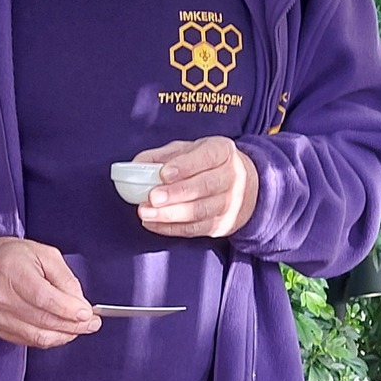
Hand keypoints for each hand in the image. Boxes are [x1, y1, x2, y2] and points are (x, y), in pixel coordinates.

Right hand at [0, 235, 99, 347]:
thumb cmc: (11, 257)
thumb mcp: (44, 254)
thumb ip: (65, 278)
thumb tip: (80, 304)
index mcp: (12, 272)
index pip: (43, 298)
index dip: (68, 309)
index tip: (87, 313)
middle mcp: (1, 297)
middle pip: (44, 320)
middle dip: (74, 325)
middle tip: (92, 322)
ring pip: (39, 336)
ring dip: (65, 335)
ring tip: (81, 327)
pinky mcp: (0, 330)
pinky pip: (32, 341)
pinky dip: (52, 338)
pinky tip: (62, 330)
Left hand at [136, 138, 259, 238]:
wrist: (244, 187)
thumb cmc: (207, 165)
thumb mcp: (190, 151)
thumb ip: (163, 156)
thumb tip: (136, 165)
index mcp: (222, 151)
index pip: (207, 157)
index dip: (185, 166)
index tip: (163, 173)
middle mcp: (231, 176)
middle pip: (204, 187)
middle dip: (176, 193)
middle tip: (153, 197)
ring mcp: (230, 203)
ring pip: (199, 211)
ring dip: (170, 214)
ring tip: (146, 213)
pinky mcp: (222, 224)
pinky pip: (195, 228)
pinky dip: (171, 228)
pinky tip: (153, 223)